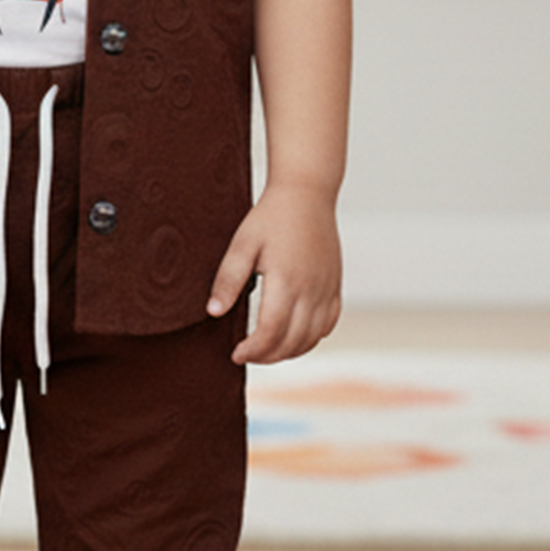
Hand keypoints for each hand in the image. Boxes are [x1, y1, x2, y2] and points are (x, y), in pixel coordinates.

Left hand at [206, 184, 342, 366]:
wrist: (307, 194)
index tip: (236, 353)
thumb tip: (214, 311)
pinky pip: (329, 324)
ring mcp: (327, 289)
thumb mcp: (242, 244)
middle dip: (268, 356)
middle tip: (247, 354)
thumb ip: (228, 280)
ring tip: (267, 349)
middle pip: (293, 341)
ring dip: (290, 351)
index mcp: (286, 281)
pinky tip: (293, 336)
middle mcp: (312, 290)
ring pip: (313, 338)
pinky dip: (312, 338)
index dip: (253, 350)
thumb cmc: (271, 217)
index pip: (271, 332)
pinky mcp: (335, 285)